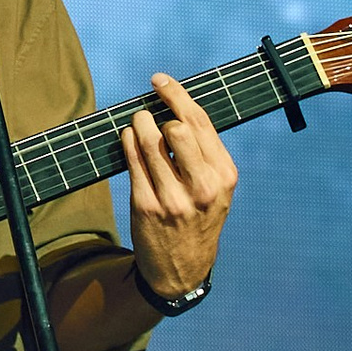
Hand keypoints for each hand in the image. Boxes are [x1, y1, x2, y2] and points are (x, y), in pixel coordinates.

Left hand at [121, 72, 238, 299]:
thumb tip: (175, 106)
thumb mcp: (216, 189)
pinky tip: (128, 138)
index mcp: (224, 176)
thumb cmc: (198, 218)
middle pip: (177, 128)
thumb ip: (203, 153)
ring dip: (139, 124)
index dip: (176, 95)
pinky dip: (127, 141)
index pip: (200, 123)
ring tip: (137, 123)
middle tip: (150, 115)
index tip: (159, 80)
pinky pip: (132, 159)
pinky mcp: (147, 206)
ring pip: (149, 141)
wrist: (182, 269)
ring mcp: (174, 198)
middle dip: (158, 113)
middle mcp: (203, 187)